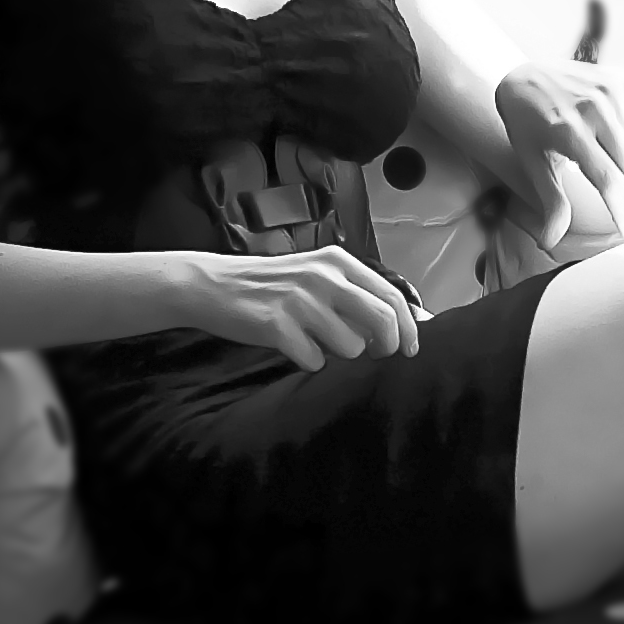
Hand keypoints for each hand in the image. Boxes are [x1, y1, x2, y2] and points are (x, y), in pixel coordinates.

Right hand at [179, 247, 421, 374]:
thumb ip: (354, 291)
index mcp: (338, 261)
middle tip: (379, 355)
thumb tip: (405, 322)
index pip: (392, 295)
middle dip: (388, 346)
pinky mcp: (277, 325)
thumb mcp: (315, 273)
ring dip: (340, 354)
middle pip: (382, 320)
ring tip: (317, 341)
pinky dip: (308, 361)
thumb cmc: (271, 284)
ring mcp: (300, 300)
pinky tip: (292, 347)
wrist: (212, 285)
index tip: (411, 348)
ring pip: (351, 346)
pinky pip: (315, 361)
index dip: (409, 326)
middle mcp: (323, 276)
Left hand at [494, 59, 623, 250]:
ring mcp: (609, 89)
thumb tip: (551, 240)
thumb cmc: (526, 124)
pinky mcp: (620, 79)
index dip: (621, 210)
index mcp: (568, 130)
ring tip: (615, 177)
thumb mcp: (533, 162)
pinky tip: (614, 144)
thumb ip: (549, 200)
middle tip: (621, 206)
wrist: (524, 77)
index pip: (607, 179)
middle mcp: (593, 107)